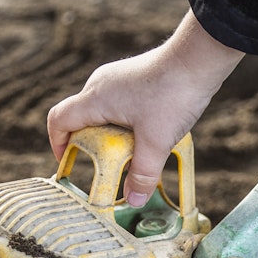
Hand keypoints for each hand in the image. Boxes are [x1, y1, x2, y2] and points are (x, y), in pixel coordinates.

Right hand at [47, 10, 243, 205]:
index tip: (69, 163)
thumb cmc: (174, 92)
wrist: (199, 58)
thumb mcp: (157, 141)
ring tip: (132, 152)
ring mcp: (117, 78)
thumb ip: (143, 173)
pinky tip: (148, 133)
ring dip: (111, 134)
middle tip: (107, 165)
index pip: (59, 120)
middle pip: (80, 118)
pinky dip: (125, 122)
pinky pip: (119, 103)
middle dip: (90, 145)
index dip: (57, 145)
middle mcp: (100, 85)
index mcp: (95, 98)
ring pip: (102, 111)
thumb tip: (133, 199)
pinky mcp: (133, 77)